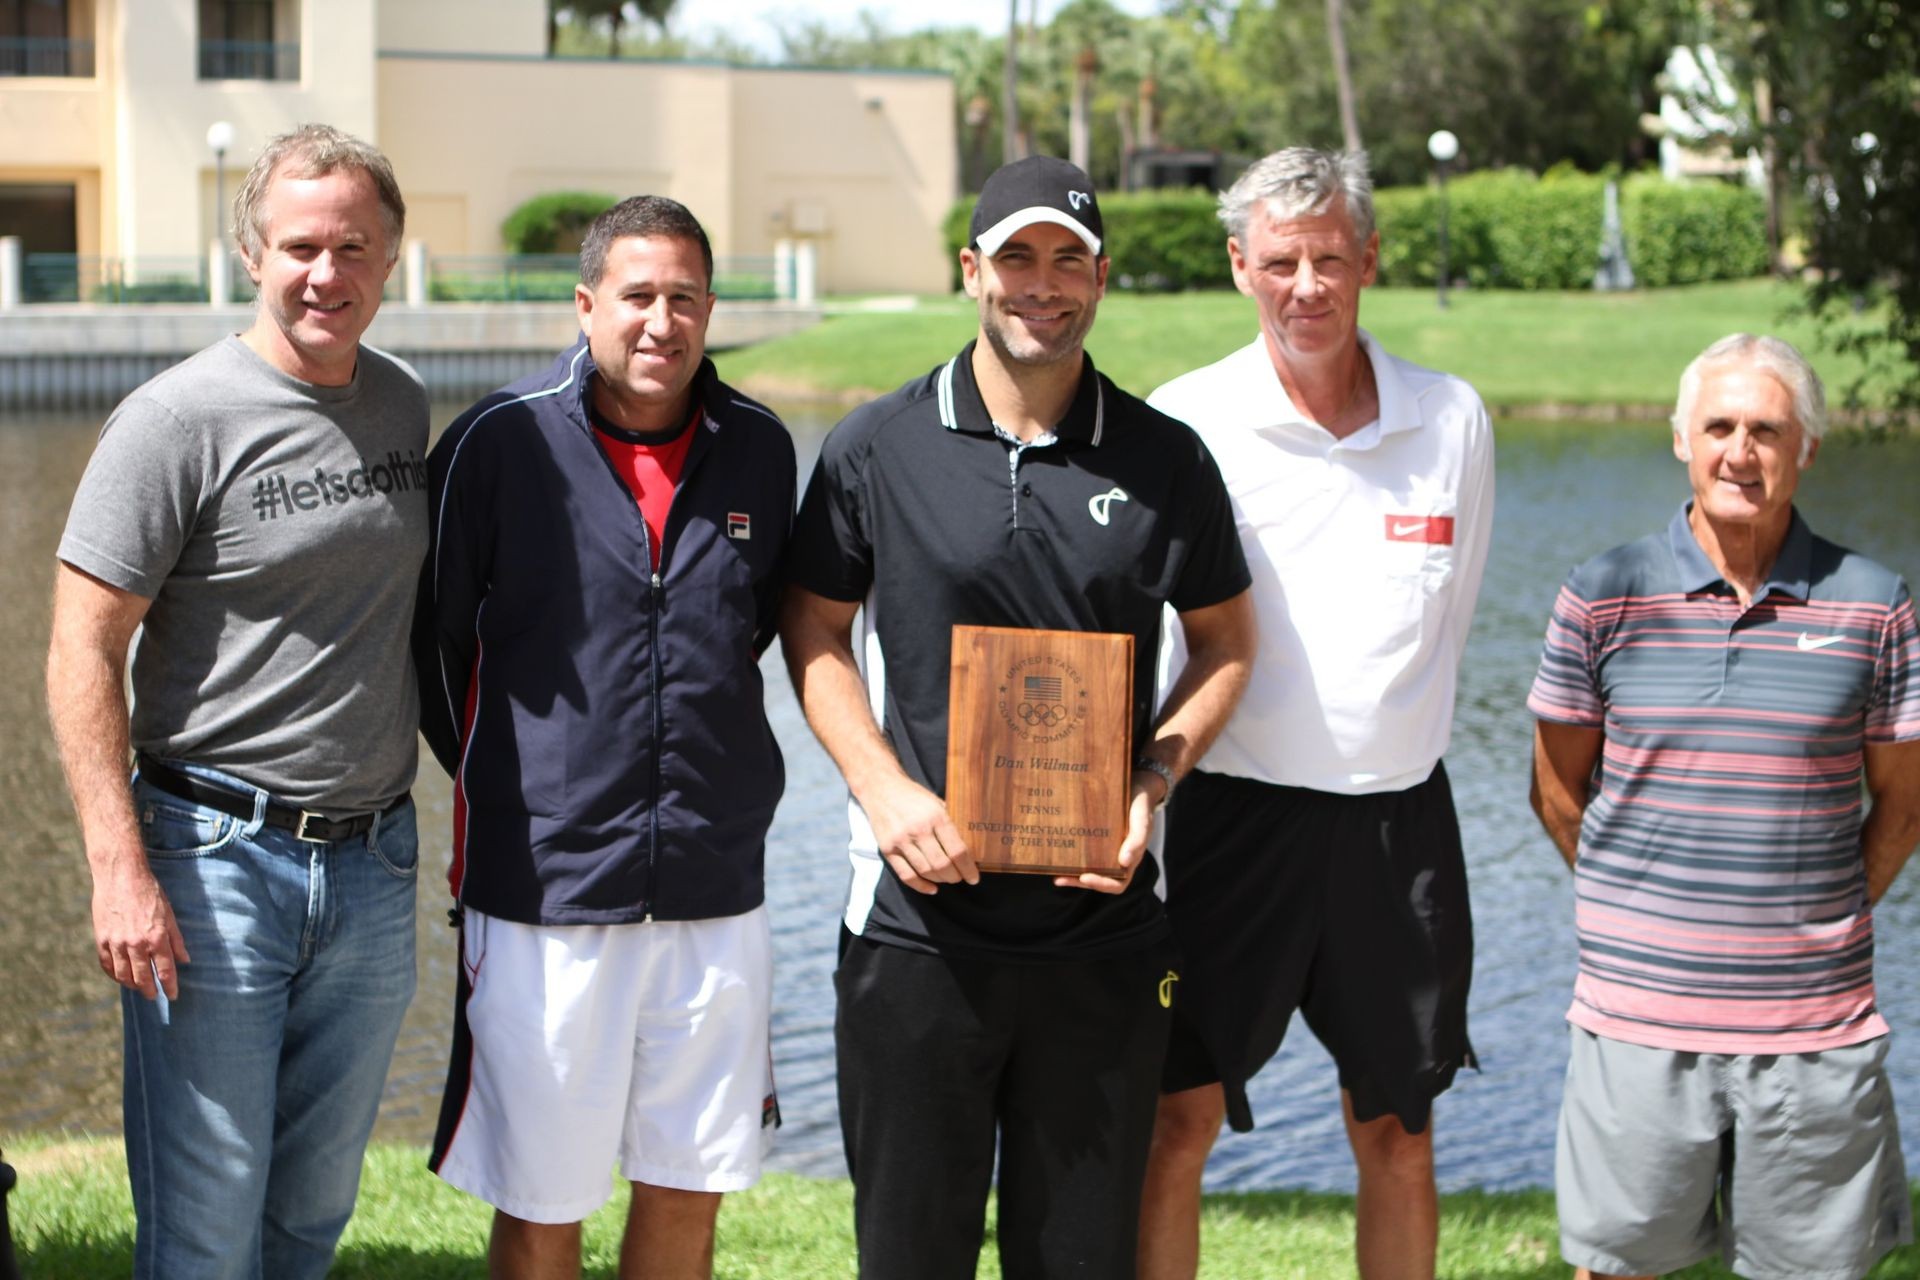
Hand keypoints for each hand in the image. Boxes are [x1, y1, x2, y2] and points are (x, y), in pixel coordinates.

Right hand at [91, 851, 189, 999]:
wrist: (121, 876)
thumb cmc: (150, 893)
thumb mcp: (170, 915)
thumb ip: (176, 940)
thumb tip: (185, 960)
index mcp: (156, 937)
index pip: (165, 971)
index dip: (170, 986)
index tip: (173, 996)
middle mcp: (136, 943)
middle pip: (143, 978)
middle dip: (150, 990)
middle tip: (154, 995)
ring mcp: (116, 942)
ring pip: (123, 975)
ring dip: (132, 985)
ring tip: (139, 988)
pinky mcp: (101, 939)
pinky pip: (106, 965)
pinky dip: (114, 975)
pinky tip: (121, 977)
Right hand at [861, 773, 976, 894]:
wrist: (881, 788)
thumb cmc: (913, 796)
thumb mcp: (937, 802)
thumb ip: (950, 822)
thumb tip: (970, 846)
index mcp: (936, 817)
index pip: (957, 851)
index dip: (968, 869)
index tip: (974, 878)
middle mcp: (919, 830)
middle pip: (942, 865)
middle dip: (955, 876)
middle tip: (960, 877)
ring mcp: (901, 840)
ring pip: (925, 871)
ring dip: (940, 880)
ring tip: (947, 878)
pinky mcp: (887, 849)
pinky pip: (905, 875)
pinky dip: (920, 886)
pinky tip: (931, 888)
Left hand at [1054, 774, 1160, 894]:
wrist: (1137, 787)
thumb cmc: (1140, 807)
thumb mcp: (1142, 821)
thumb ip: (1137, 840)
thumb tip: (1124, 862)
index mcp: (1130, 859)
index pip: (1117, 883)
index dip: (1102, 884)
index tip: (1085, 877)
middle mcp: (1116, 858)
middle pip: (1098, 879)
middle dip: (1078, 881)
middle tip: (1060, 879)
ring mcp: (1104, 850)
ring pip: (1087, 869)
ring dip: (1071, 875)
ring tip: (1055, 874)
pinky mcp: (1094, 839)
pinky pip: (1082, 853)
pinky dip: (1070, 858)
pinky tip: (1056, 855)